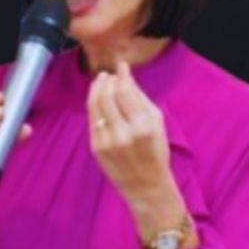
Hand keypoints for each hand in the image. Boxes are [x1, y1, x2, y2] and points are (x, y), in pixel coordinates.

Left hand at [87, 62, 172, 204]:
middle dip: (106, 81)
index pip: (126, 93)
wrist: (145, 183)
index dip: (121, 76)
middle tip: (108, 74)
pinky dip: (93, 106)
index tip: (120, 65)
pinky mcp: (95, 148)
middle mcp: (123, 133)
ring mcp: (107, 141)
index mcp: (143, 126)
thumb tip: (125, 76)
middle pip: (107, 97)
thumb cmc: (155, 150)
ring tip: (101, 81)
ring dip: (96, 90)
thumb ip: (140, 99)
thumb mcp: (157, 123)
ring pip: (95, 107)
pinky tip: (97, 98)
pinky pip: (92, 120)